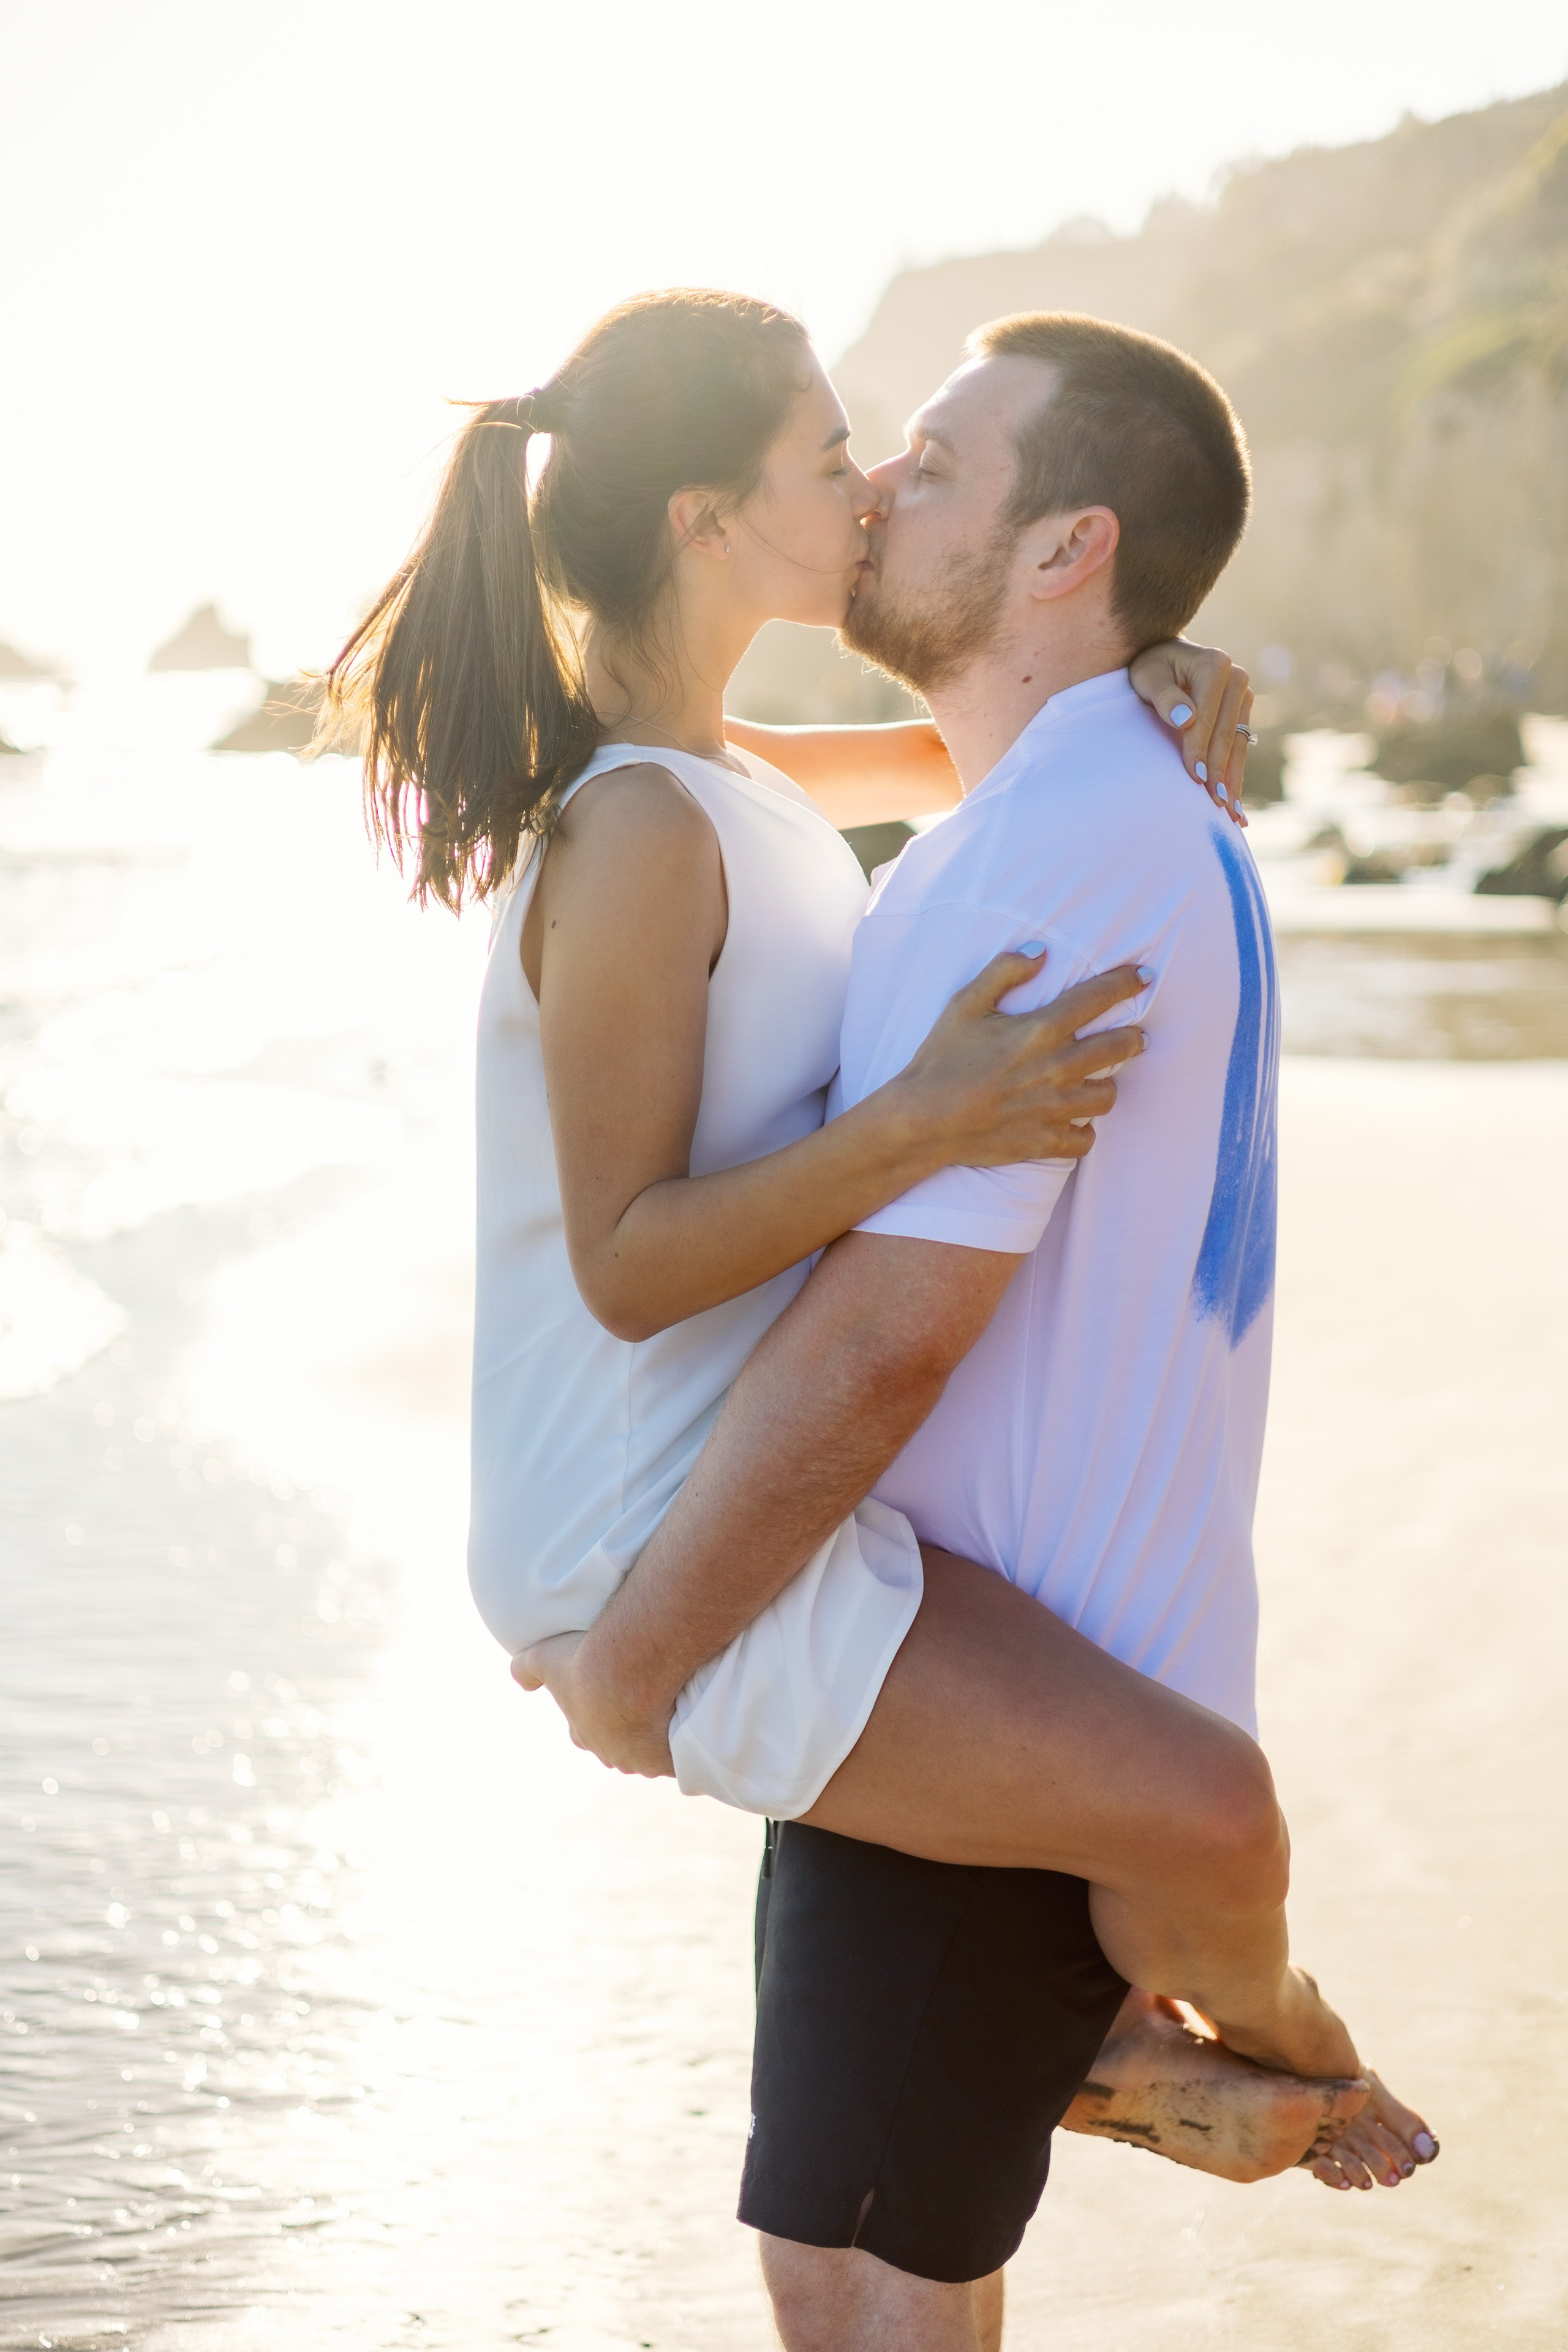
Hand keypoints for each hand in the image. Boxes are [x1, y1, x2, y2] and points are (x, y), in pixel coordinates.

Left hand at [511, 1629, 676, 1778]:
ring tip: (672, 1705)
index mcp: (584, 1734)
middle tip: (642, 1697)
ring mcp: (646, 1760)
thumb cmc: (584, 1664)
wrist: (629, 1672)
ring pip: (653, 1751)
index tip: (606, 1693)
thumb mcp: (544, 1658)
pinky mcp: (674, 1758)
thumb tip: (518, 1677)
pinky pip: (682, 1754)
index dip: (594, 1713)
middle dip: (628, 1728)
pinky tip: (691, 1719)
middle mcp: (613, 1754)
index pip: (585, 1731)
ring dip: (660, 1734)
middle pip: (620, 1745)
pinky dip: (685, 1740)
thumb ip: (525, 1668)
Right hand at [895, 951, 1147, 1166]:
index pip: (1097, 998)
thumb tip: (1040, 952)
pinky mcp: (1045, 1141)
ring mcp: (1054, 1109)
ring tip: (1099, 1082)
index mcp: (1040, 1030)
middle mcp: (1056, 1069)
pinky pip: (1085, 1140)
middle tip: (1135, 1037)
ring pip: (1107, 1097)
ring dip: (1106, 1086)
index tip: (1144, 977)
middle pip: (1119, 1048)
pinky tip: (1074, 1123)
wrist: (922, 1120)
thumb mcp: (964, 1005)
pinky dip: (1083, 1131)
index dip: (1126, 983)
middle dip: (1133, 1039)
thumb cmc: (941, 1059)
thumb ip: (1003, 972)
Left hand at [1129, 640, 1252, 823]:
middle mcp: (1237, 677)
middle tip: (1216, 806)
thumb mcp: (1148, 677)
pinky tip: (1235, 803)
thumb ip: (1164, 697)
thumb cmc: (1150, 668)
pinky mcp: (1244, 712)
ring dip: (1234, 780)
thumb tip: (1185, 720)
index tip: (1195, 779)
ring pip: (1239, 745)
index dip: (1199, 750)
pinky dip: (1236, 775)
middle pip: (1226, 734)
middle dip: (1220, 772)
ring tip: (1231, 815)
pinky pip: (1241, 747)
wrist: (1164, 657)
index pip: (1205, 717)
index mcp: (1215, 665)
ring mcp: (1244, 696)